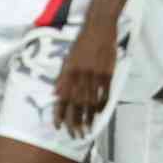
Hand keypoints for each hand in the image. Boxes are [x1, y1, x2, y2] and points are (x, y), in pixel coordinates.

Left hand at [53, 18, 116, 136]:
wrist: (99, 27)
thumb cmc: (82, 41)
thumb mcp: (68, 58)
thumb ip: (62, 77)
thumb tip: (55, 93)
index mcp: (68, 72)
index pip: (62, 98)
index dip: (60, 114)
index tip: (59, 127)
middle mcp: (80, 75)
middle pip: (76, 104)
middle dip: (75, 122)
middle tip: (75, 135)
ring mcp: (94, 75)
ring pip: (90, 102)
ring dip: (88, 117)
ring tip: (87, 129)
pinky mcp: (107, 73)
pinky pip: (104, 94)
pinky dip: (101, 105)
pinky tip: (99, 112)